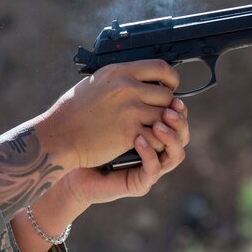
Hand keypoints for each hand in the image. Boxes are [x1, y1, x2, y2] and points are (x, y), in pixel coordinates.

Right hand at [48, 60, 180, 169]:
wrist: (58, 136)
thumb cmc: (70, 112)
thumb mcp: (94, 84)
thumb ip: (117, 80)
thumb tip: (135, 79)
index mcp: (118, 72)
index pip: (160, 68)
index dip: (171, 78)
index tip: (170, 86)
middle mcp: (127, 88)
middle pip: (166, 95)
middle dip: (165, 106)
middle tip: (158, 114)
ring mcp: (130, 111)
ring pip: (165, 117)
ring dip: (162, 125)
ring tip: (153, 129)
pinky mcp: (129, 133)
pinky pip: (156, 136)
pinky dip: (155, 141)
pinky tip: (147, 142)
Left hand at [59, 98, 189, 205]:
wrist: (69, 161)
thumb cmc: (85, 136)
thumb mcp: (106, 110)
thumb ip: (123, 95)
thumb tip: (136, 69)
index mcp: (151, 131)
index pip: (177, 118)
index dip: (178, 105)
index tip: (172, 88)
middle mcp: (156, 150)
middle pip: (183, 134)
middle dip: (179, 119)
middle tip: (170, 107)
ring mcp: (151, 167)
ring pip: (177, 153)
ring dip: (171, 136)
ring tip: (159, 123)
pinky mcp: (140, 182)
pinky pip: (154, 168)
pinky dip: (150, 153)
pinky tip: (139, 140)